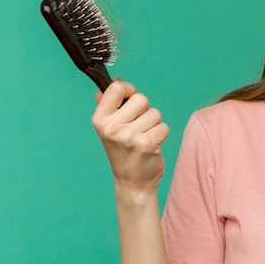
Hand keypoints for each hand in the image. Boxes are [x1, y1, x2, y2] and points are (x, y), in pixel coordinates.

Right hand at [92, 80, 169, 194]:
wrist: (132, 182)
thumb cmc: (123, 151)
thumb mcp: (109, 128)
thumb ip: (109, 104)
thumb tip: (115, 81)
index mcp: (100, 120)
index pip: (117, 88)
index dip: (129, 90)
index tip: (130, 100)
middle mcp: (111, 127)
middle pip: (142, 98)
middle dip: (145, 111)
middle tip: (137, 128)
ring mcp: (129, 136)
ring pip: (155, 113)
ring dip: (154, 124)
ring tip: (143, 138)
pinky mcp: (146, 144)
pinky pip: (164, 126)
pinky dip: (161, 134)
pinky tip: (151, 145)